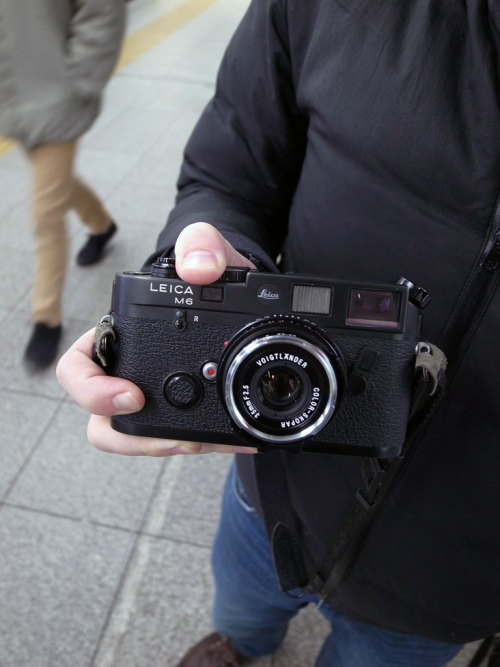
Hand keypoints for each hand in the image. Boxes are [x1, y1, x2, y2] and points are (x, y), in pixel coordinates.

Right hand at [56, 222, 256, 455]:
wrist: (241, 292)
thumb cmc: (210, 271)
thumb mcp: (208, 250)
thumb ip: (200, 244)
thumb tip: (198, 268)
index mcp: (115, 335)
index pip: (77, 369)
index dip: (92, 391)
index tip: (133, 397)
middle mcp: (126, 371)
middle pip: (103, 422)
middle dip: (138, 439)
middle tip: (181, 439)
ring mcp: (153, 396)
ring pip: (140, 439)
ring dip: (171, 447)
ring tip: (209, 443)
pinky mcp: (184, 411)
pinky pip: (181, 438)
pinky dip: (206, 443)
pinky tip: (234, 438)